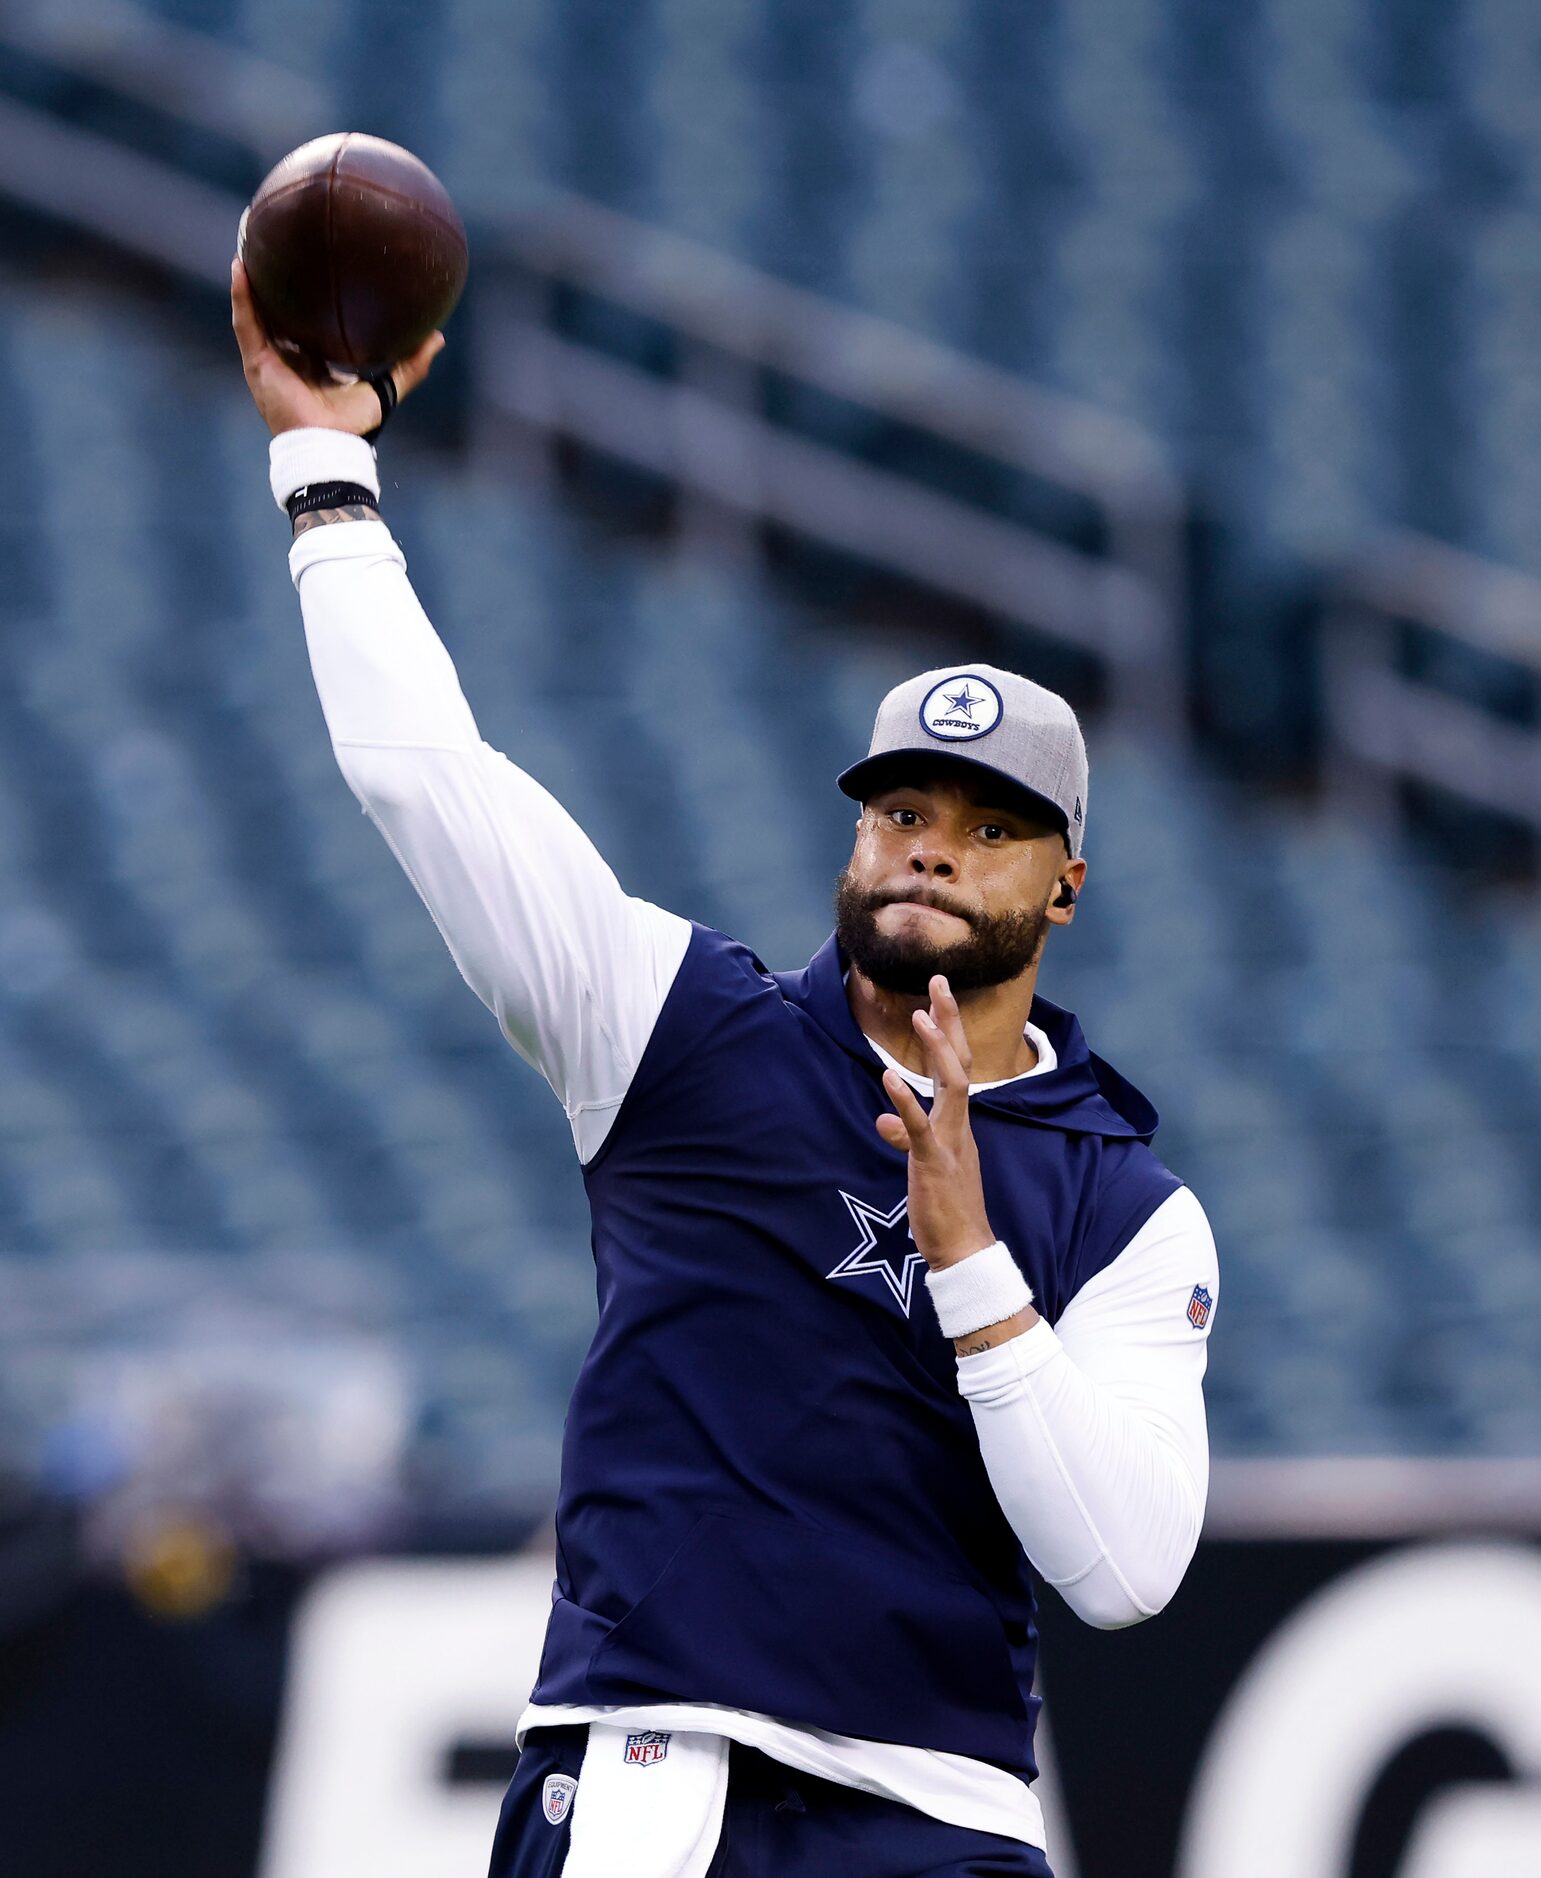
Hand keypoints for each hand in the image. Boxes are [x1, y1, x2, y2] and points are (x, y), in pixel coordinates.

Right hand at [231, 258, 444, 437]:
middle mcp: (287, 357)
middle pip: (276, 310)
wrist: (329, 444)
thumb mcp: (387, 387)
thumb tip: (438, 336)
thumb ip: (411, 365)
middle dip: (273, 279)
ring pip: (254, 310)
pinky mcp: (257, 362)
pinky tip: (241, 266)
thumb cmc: (354, 424)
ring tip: (249, 241)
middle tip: (275, 243)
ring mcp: (268, 359)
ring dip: (250, 278)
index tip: (313, 265)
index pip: (306, 322)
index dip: (306, 297)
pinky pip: (245, 321)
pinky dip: (241, 295)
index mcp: (312, 361)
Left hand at [875, 974, 997, 1269]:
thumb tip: (884, 1122)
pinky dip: (904, 1101)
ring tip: (920, 1015)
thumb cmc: (946, 1209)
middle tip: (939, 980)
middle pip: (961, 1061)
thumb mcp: (924, 1166)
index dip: (949, 1031)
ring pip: (953, 1085)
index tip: (938, 997)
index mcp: (958, 1123)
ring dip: (938, 1049)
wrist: (965, 1251)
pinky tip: (888, 1078)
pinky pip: (920, 1126)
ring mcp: (951, 1141)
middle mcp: (960, 1124)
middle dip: (950, 1021)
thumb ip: (907, 1137)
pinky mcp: (935, 1162)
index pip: (957, 1067)